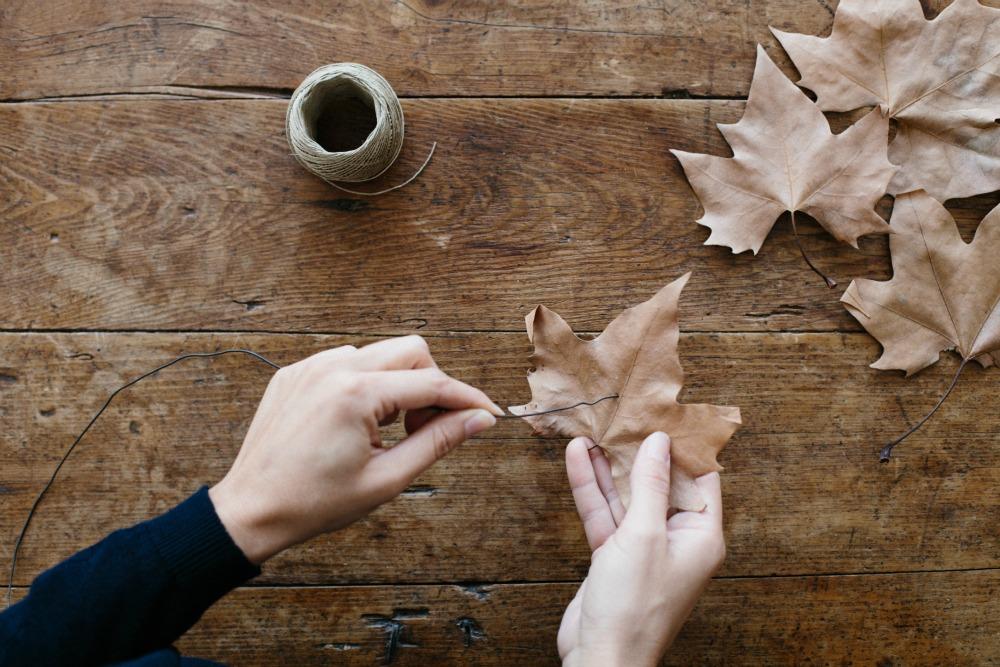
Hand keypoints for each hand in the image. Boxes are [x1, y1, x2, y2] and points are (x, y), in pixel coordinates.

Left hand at [208, 335, 502, 563]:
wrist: (251, 511)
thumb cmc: (315, 502)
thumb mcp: (386, 478)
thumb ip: (438, 442)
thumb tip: (478, 420)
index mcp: (356, 394)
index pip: (432, 383)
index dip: (467, 399)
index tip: (489, 414)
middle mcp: (333, 368)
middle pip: (411, 350)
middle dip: (431, 385)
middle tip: (426, 428)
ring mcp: (310, 366)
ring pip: (379, 353)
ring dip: (397, 384)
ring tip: (387, 431)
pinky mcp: (295, 372)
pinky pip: (346, 362)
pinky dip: (365, 384)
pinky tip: (356, 423)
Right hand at [558, 432, 724, 666]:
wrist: (601, 658)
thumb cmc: (634, 608)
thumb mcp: (644, 536)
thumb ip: (651, 486)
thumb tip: (660, 443)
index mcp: (701, 536)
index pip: (700, 479)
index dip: (686, 446)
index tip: (668, 415)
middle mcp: (676, 539)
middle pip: (659, 483)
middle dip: (640, 451)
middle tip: (626, 415)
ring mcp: (643, 547)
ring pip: (627, 496)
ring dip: (609, 466)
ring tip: (594, 429)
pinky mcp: (614, 555)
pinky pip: (605, 514)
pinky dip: (592, 488)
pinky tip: (578, 459)